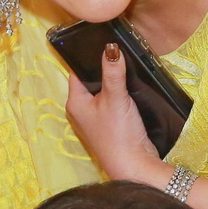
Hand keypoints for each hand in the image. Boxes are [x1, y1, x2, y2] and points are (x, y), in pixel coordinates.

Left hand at [64, 43, 170, 187]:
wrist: (133, 166)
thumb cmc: (118, 133)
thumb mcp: (116, 97)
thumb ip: (113, 71)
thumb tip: (111, 47)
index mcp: (74, 103)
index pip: (76, 72)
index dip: (88, 57)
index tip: (102, 43)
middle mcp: (80, 112)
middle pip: (90, 82)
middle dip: (103, 70)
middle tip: (118, 52)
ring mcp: (94, 121)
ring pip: (101, 94)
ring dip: (112, 84)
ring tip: (125, 67)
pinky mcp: (108, 128)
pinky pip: (110, 105)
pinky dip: (118, 97)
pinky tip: (130, 90)